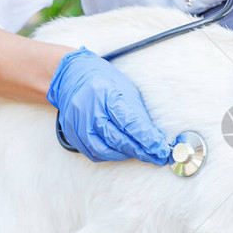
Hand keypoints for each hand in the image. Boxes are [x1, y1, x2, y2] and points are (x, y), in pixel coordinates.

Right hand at [47, 48, 170, 164]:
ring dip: (125, 155)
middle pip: (116, 138)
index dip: (147, 139)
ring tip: (140, 154)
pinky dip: (109, 155)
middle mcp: (88, 109)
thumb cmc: (105, 82)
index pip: (129, 122)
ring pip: (103, 149)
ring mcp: (77, 122)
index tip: (161, 150)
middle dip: (139, 150)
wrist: (74, 76)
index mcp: (104, 93)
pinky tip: (121, 152)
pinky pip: (92, 152)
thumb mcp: (127, 91)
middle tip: (156, 156)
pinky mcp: (71, 133)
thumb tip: (155, 139)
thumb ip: (138, 115)